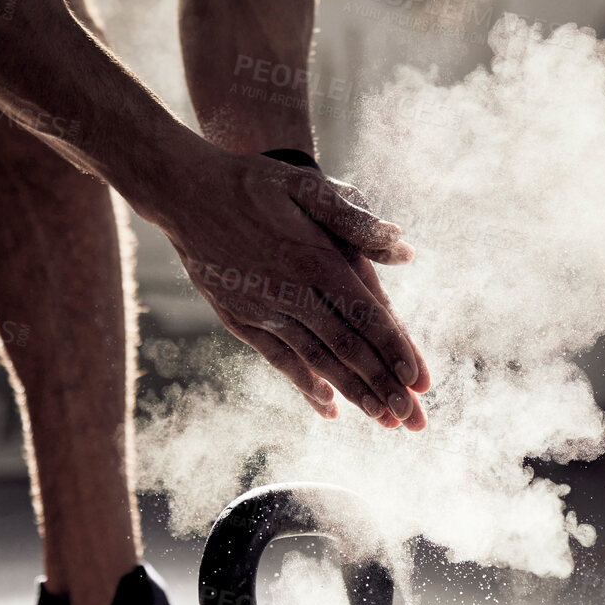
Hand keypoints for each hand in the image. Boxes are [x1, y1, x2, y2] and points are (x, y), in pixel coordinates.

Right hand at [149, 150, 431, 427]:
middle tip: (414, 422)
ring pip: (316, 359)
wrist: (182, 191)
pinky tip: (329, 407)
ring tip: (384, 421)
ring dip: (353, 392)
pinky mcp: (238, 318)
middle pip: (347, 347)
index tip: (422, 381)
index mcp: (315, 258)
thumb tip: (402, 245)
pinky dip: (305, 384)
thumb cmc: (253, 182)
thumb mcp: (306, 186)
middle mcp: (290, 291)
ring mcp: (262, 309)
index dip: (396, 349)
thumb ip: (354, 218)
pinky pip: (278, 359)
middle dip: (384, 386)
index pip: (366, 313)